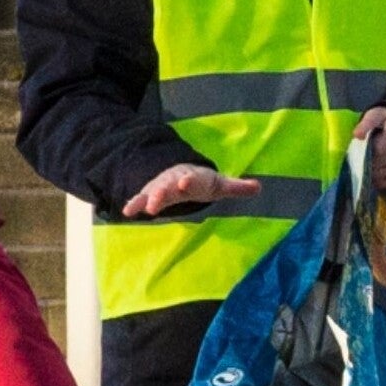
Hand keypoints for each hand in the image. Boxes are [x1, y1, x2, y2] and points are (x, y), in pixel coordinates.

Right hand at [121, 165, 261, 218]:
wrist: (180, 173)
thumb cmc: (202, 182)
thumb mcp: (219, 184)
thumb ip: (236, 187)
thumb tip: (259, 187)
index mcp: (194, 178)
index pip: (193, 178)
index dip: (190, 180)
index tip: (186, 182)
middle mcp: (175, 181)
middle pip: (169, 185)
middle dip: (163, 191)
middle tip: (157, 200)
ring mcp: (161, 188)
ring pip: (153, 192)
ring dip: (148, 199)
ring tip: (145, 209)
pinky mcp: (150, 195)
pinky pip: (141, 199)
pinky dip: (134, 203)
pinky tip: (126, 212)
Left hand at [354, 106, 385, 189]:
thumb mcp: (378, 115)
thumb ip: (367, 122)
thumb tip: (356, 135)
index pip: (377, 149)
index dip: (363, 150)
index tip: (356, 147)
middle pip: (376, 164)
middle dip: (362, 161)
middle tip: (355, 155)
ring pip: (377, 175)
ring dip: (366, 171)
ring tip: (362, 161)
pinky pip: (382, 183)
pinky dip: (372, 178)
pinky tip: (370, 168)